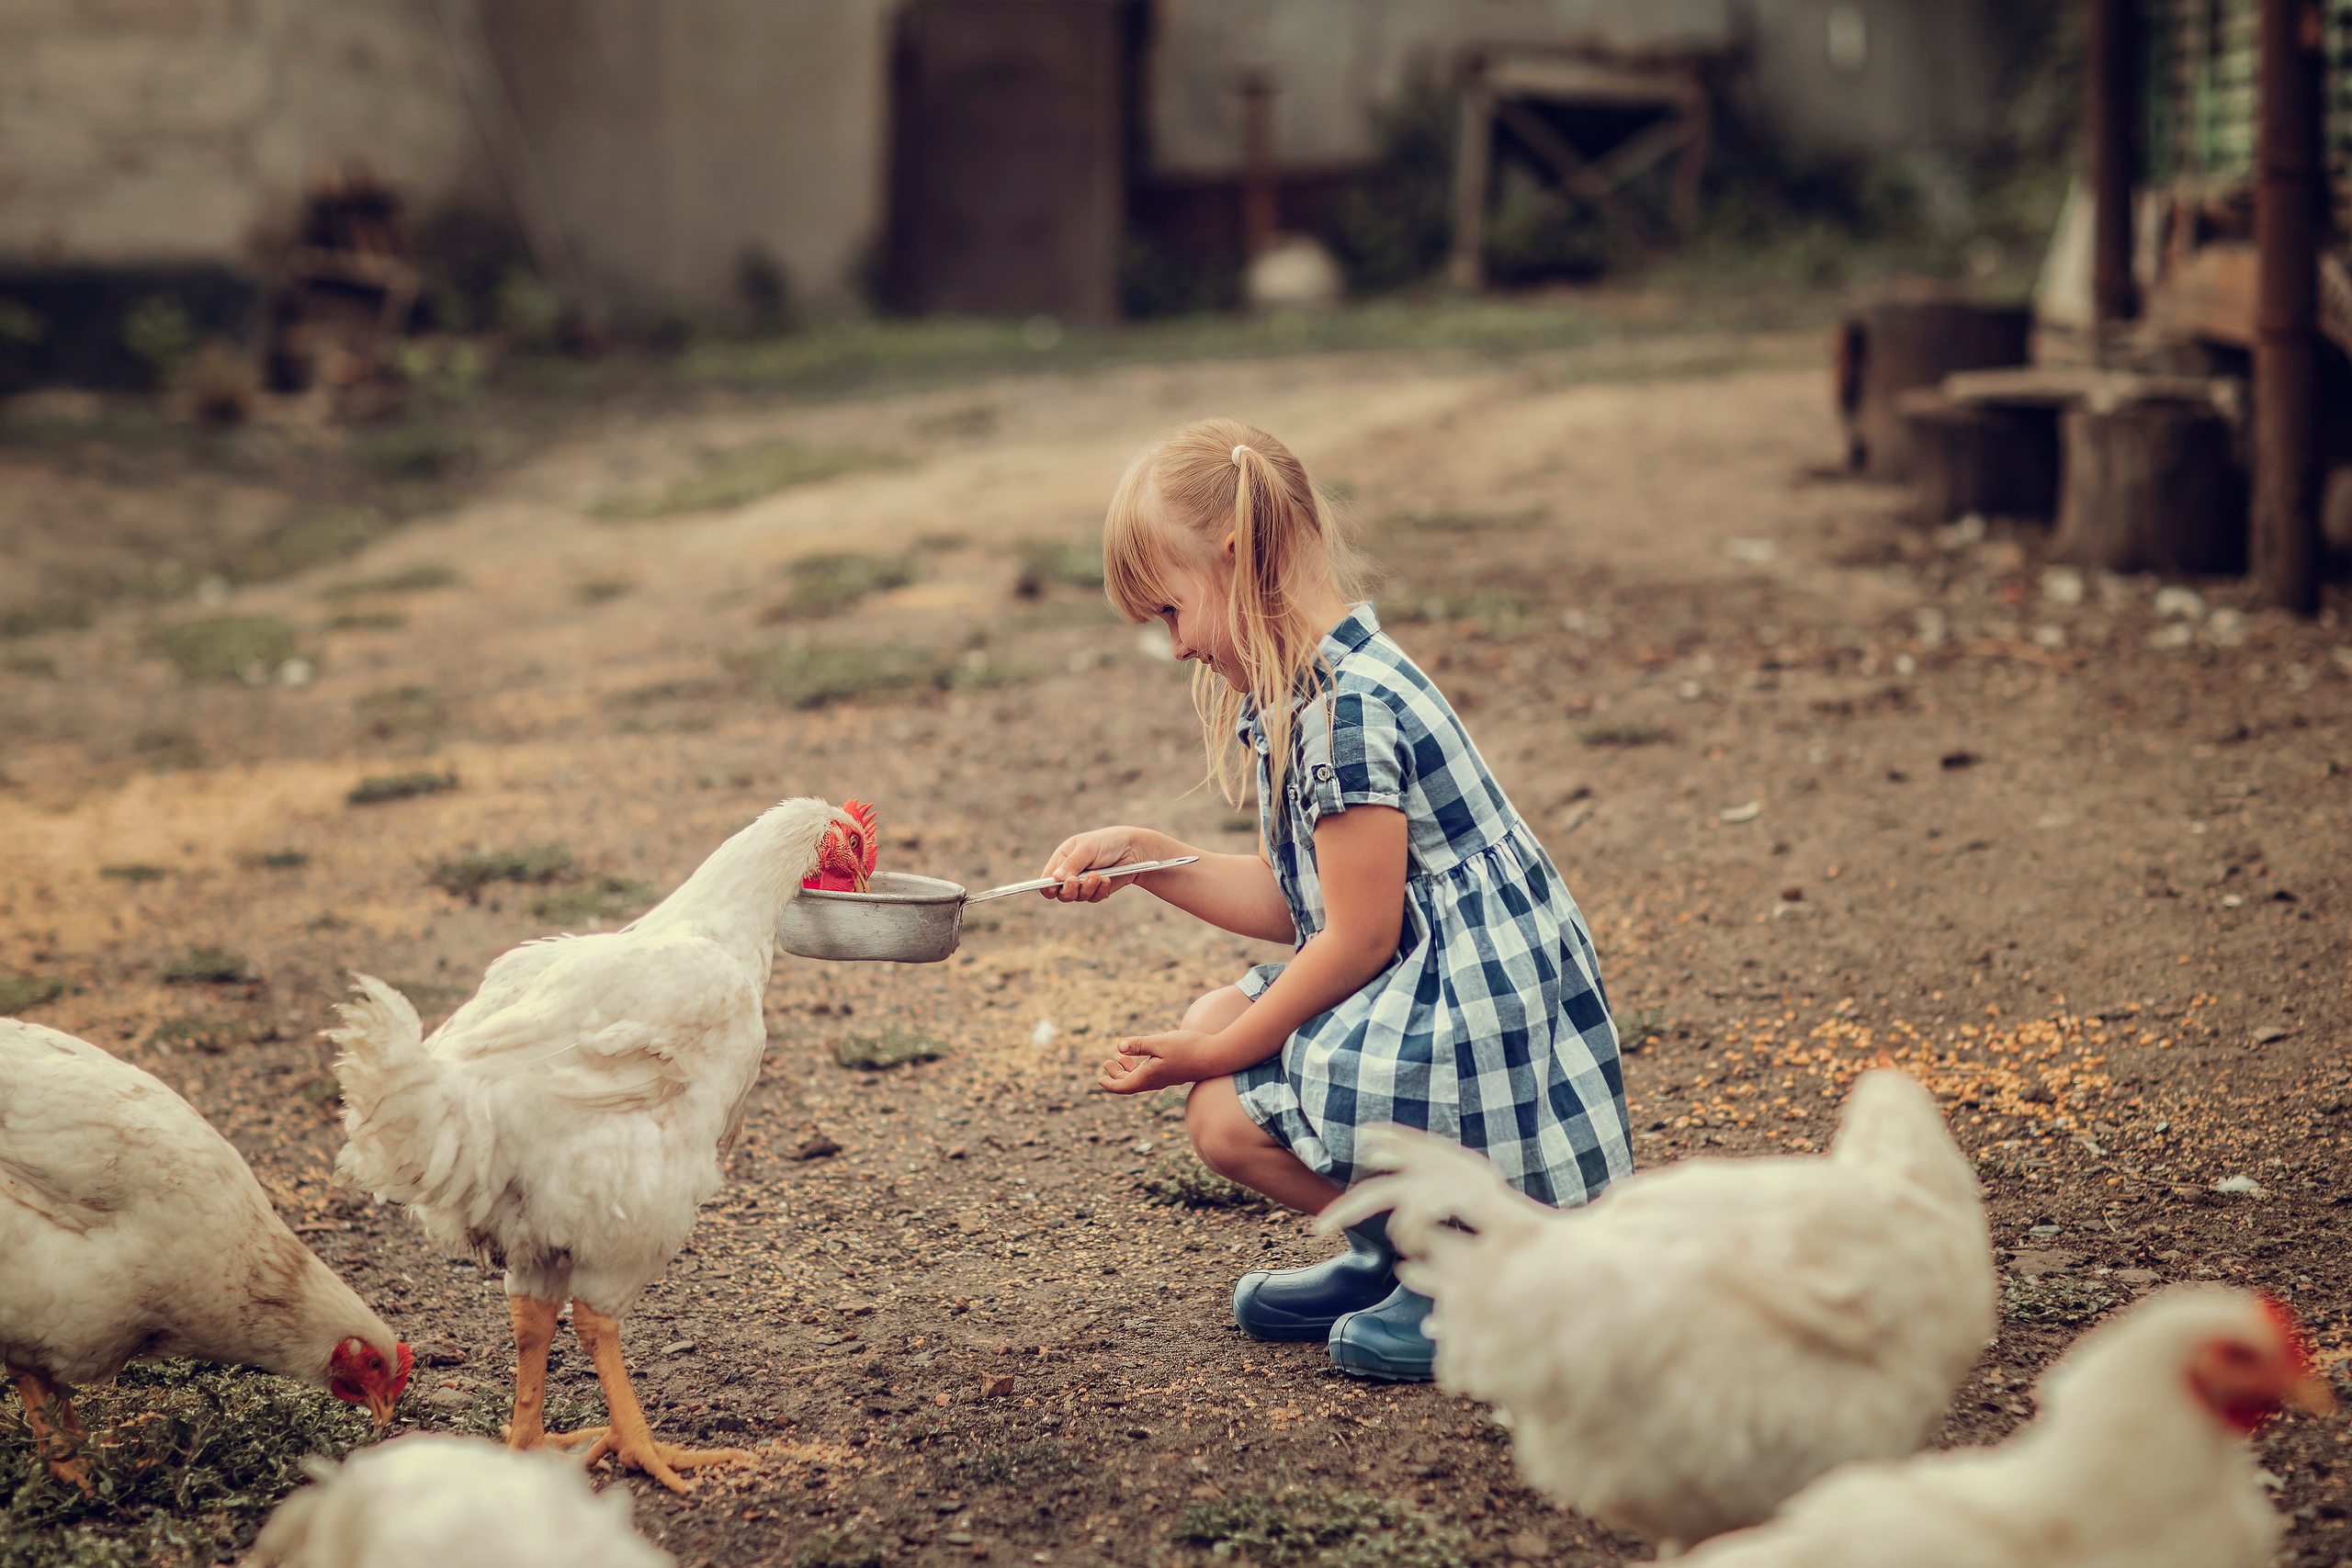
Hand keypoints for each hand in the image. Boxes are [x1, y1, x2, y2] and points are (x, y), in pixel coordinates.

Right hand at [1038, 826, 1168, 903]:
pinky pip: (1093, 898)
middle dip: (1069, 889)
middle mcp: (1070, 874)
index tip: (1054, 886)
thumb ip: (1072, 863)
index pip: (1046, 880)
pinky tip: (1107, 879)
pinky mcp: (1097, 891)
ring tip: (1098, 875)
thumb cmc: (1107, 842)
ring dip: (1086, 888)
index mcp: (1062, 860)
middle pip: (1059, 894)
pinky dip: (1099, 891)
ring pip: (1076, 898)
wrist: (1133, 849)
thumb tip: (1056, 878)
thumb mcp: (1087, 848)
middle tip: (1077, 880)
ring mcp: (1084, 884)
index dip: (1047, 886)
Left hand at [1095, 1029, 1208, 1093]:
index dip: (1110, 1084)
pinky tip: (1143, 1054)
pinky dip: (1142, 1066)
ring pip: (1141, 1078)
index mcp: (1149, 1076)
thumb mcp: (1160, 1042)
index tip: (1099, 1079)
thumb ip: (1139, 1044)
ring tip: (1119, 1058)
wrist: (1217, 1056)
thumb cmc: (1188, 1048)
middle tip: (1106, 1064)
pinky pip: (1152, 1073)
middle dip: (1116, 1074)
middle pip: (1131, 1083)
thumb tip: (1119, 1047)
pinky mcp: (1175, 1071)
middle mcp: (1157, 1080)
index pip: (1124, 1086)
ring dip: (1128, 1069)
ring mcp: (1167, 1077)